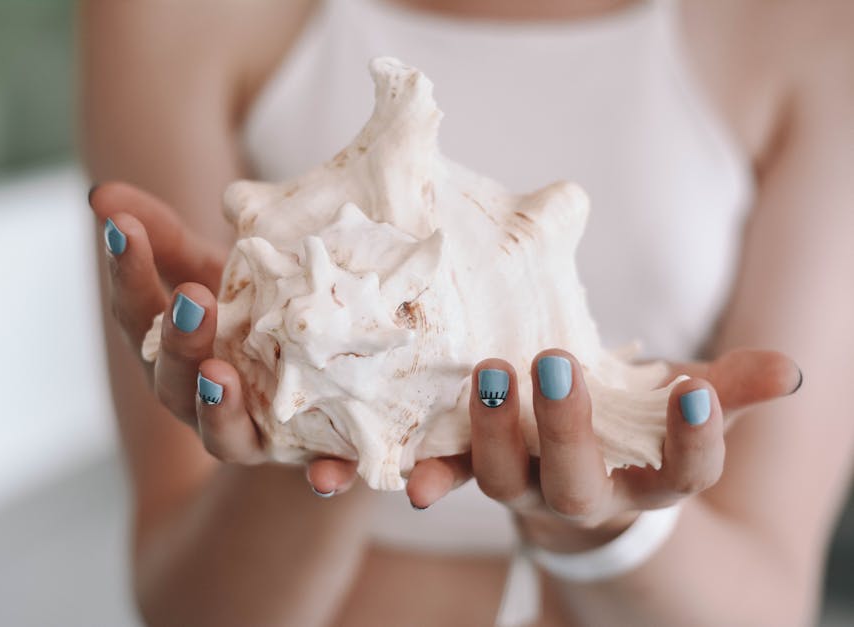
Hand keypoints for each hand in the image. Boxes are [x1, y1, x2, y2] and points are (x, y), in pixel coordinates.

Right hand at [89, 182, 359, 486]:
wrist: (318, 369)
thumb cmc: (252, 310)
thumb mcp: (214, 269)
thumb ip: (165, 236)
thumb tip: (102, 195)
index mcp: (171, 350)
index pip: (137, 313)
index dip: (127, 274)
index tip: (122, 228)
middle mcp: (199, 398)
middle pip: (173, 382)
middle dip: (177, 343)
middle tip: (192, 300)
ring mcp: (250, 433)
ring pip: (224, 436)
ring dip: (219, 409)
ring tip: (220, 375)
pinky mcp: (306, 456)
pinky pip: (312, 472)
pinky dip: (320, 476)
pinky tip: (326, 477)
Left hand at [404, 348, 801, 551]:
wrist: (580, 466)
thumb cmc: (637, 426)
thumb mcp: (685, 406)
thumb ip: (731, 389)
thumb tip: (789, 371)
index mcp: (647, 480)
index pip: (683, 476)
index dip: (693, 443)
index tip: (695, 394)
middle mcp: (584, 494)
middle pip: (580, 484)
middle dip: (568, 430)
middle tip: (558, 362)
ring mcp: (526, 485)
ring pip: (506, 481)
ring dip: (493, 433)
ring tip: (491, 371)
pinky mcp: (479, 468)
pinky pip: (450, 478)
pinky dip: (430, 475)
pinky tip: (411, 481)